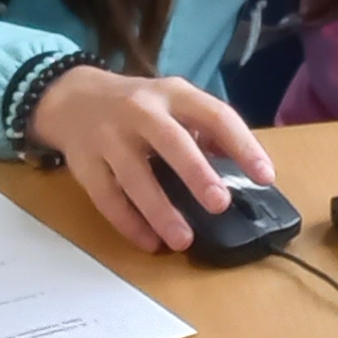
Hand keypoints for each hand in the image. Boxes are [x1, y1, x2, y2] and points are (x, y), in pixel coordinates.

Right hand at [30, 65, 273, 252]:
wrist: (72, 98)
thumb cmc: (139, 106)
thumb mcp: (174, 102)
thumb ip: (207, 130)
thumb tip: (244, 165)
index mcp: (174, 95)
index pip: (215, 115)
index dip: (243, 145)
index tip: (265, 176)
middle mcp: (141, 111)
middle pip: (171, 142)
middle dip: (196, 173)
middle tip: (219, 204)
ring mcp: (109, 137)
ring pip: (135, 177)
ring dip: (160, 211)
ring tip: (183, 240)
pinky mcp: (85, 163)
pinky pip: (107, 197)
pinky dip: (129, 223)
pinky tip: (149, 242)